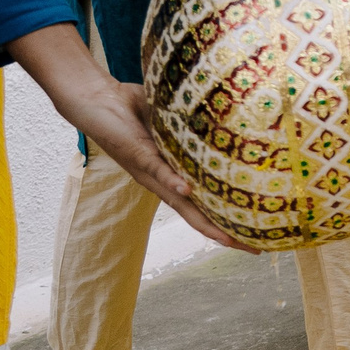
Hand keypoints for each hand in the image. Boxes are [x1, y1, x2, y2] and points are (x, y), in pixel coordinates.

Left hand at [73, 80, 252, 252]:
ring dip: (202, 221)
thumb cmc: (133, 107)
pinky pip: (159, 171)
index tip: (252, 236)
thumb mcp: (172, 120)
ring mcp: (150, 171)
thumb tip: (227, 111)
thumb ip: (193, 124)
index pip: (202, 204)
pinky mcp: (138, 156)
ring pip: (179, 203)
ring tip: (226, 238)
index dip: (225, 222)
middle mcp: (161, 181)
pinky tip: (188, 191)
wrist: (95, 99)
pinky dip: (173, 182)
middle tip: (254, 250)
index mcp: (171, 175)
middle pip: (196, 215)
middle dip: (223, 233)